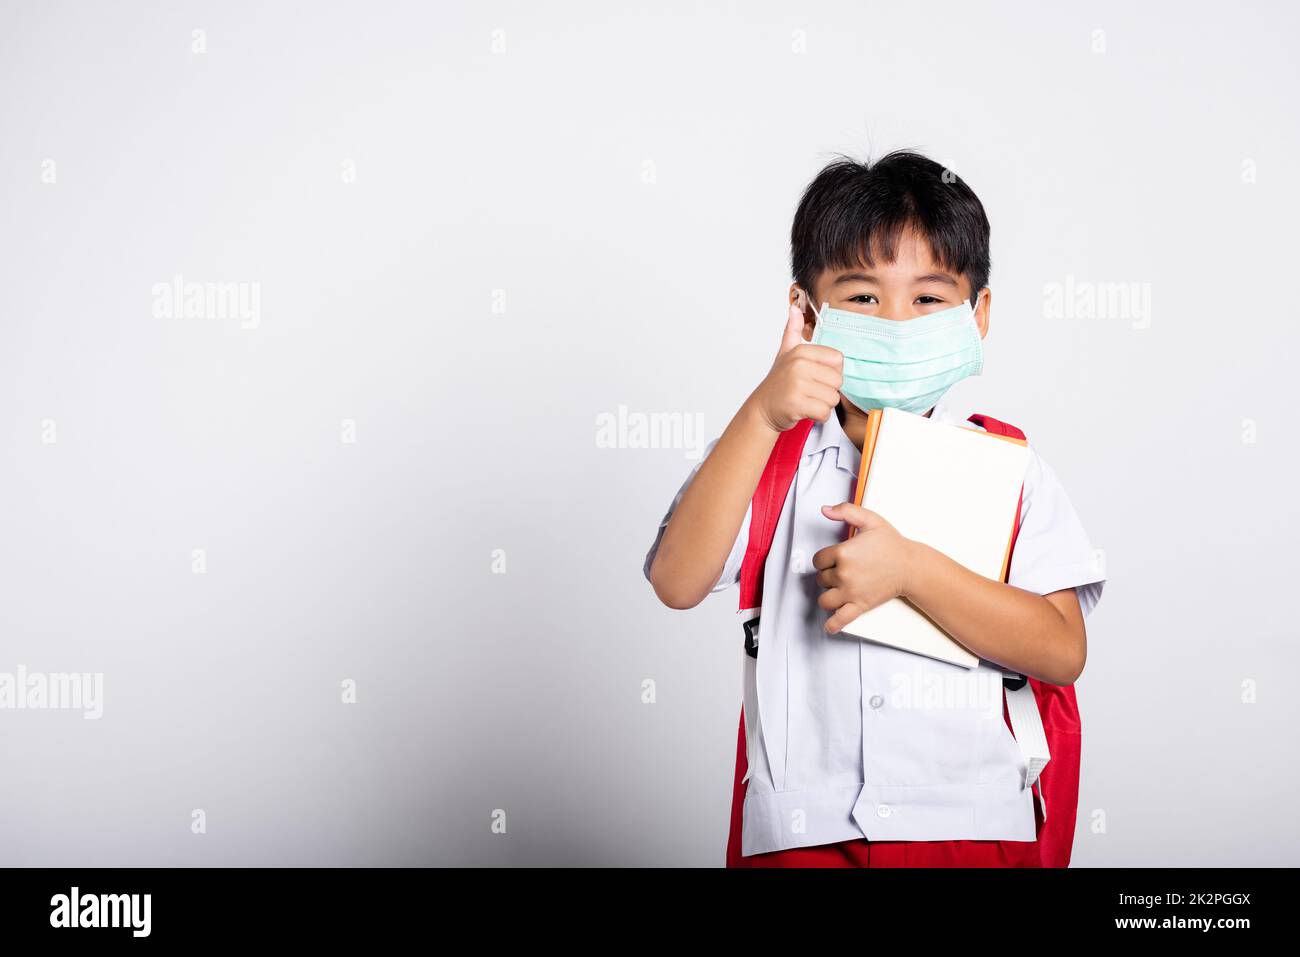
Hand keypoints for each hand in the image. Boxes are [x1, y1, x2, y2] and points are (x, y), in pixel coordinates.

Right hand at [747, 302, 842, 431]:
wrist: (762, 409)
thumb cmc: (778, 383)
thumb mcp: (785, 353)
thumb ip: (793, 331)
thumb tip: (794, 308)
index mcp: (801, 351)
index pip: (838, 360)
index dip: (831, 371)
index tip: (816, 376)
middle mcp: (799, 365)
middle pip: (838, 381)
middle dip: (828, 391)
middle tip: (810, 392)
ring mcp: (797, 384)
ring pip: (832, 399)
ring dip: (823, 404)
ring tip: (807, 401)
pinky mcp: (796, 404)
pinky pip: (824, 412)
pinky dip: (818, 416)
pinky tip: (805, 411)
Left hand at [812, 503, 918, 632]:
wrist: (911, 566)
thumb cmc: (892, 544)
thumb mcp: (870, 520)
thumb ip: (846, 511)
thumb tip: (825, 510)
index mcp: (843, 552)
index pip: (818, 560)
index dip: (824, 559)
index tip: (834, 558)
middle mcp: (843, 574)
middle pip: (821, 579)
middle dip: (829, 575)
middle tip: (843, 571)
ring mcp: (850, 592)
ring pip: (825, 599)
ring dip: (828, 595)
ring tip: (837, 590)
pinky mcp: (860, 606)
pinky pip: (840, 619)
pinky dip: (832, 625)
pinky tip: (830, 625)